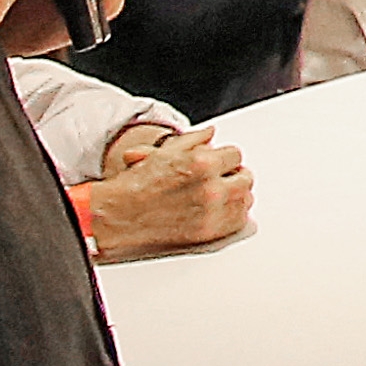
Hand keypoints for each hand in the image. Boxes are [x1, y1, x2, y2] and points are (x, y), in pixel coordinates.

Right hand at [75, 128, 252, 260]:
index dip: (225, 158)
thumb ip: (193, 139)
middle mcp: (211, 188)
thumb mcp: (164, 152)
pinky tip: (219, 209)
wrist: (120, 214)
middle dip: (234, 175)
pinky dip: (234, 214)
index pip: (235, 155)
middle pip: (245, 178)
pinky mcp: (209, 232)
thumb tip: (211, 133)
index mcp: (201, 163)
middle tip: (222, 177)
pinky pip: (239, 221)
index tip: (219, 162)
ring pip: (245, 199)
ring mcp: (212, 212)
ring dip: (236, 194)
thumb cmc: (137, 185)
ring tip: (220, 193)